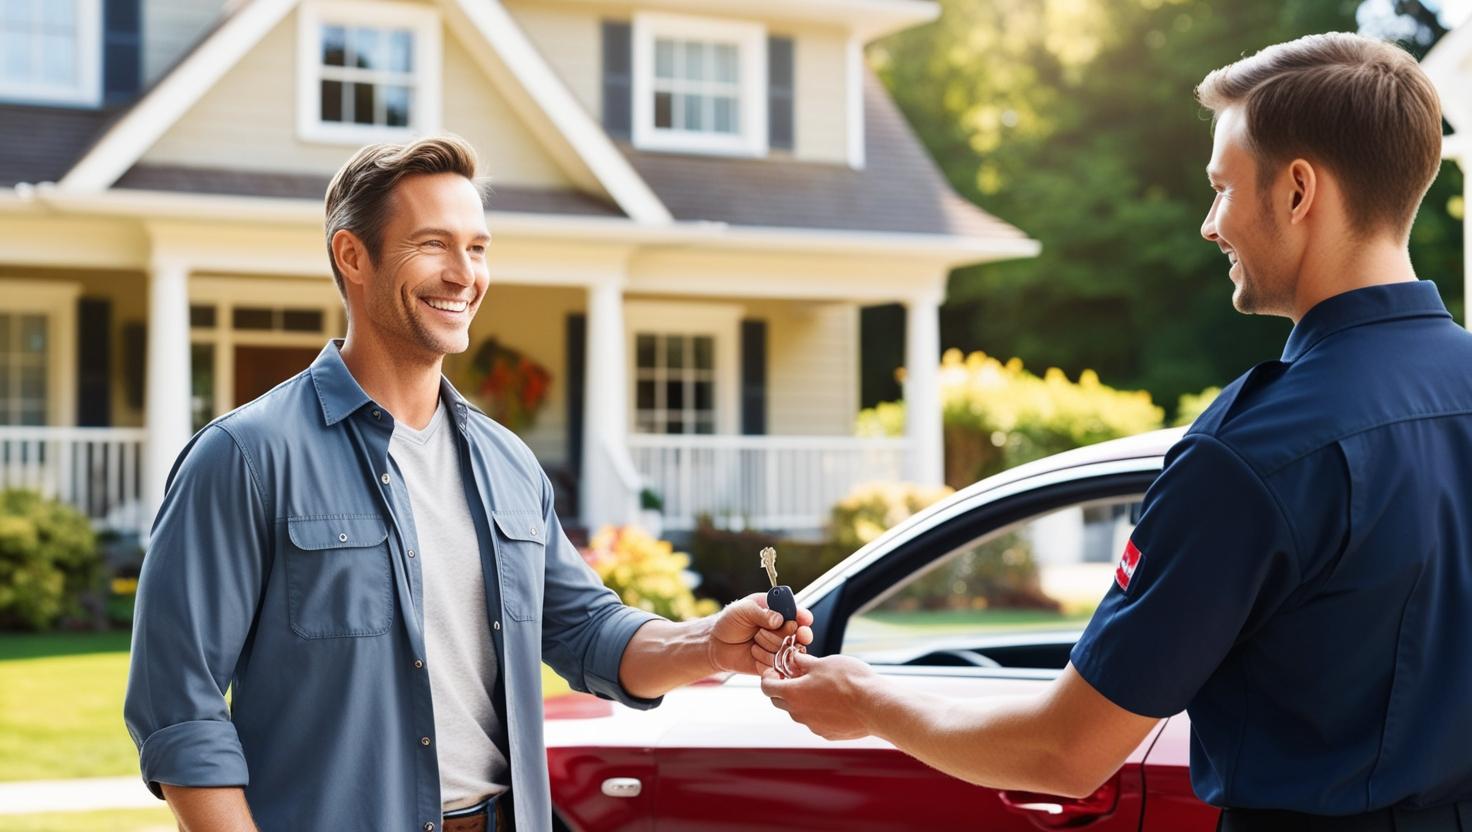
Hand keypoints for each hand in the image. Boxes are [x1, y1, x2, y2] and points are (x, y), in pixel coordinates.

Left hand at [708, 593, 813, 675]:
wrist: (717, 645)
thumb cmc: (729, 622)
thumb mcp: (742, 610)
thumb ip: (760, 612)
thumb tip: (778, 619)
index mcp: (778, 611)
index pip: (799, 613)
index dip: (803, 618)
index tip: (803, 621)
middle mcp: (783, 629)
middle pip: (798, 634)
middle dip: (781, 634)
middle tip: (764, 632)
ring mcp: (780, 647)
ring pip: (788, 650)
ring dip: (769, 646)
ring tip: (754, 641)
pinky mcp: (774, 664)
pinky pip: (779, 665)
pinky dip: (765, 660)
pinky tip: (754, 654)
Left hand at [760, 652, 878, 740]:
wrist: (875, 705)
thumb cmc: (850, 681)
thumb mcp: (824, 663)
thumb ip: (804, 662)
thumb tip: (795, 659)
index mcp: (793, 694)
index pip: (767, 687)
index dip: (768, 676)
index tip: (776, 670)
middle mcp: (799, 713)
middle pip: (780, 701)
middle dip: (783, 688)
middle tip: (795, 676)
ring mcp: (813, 726)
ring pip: (799, 712)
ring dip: (802, 700)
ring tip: (819, 687)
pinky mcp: (827, 733)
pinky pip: (815, 721)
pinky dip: (818, 711)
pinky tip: (834, 701)